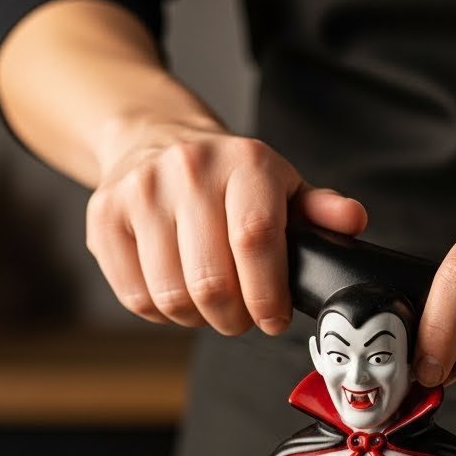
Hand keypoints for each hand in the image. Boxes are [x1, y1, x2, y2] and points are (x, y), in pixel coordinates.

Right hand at [87, 124, 366, 333]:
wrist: (154, 136)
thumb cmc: (228, 177)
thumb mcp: (282, 184)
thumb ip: (320, 210)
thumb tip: (352, 221)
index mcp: (244, 162)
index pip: (255, 239)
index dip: (268, 295)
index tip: (274, 319)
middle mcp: (188, 169)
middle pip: (212, 281)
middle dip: (235, 318)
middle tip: (243, 317)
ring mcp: (139, 192)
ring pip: (171, 297)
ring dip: (198, 318)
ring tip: (210, 303)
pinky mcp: (103, 218)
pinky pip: (136, 297)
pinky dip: (162, 313)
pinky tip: (177, 291)